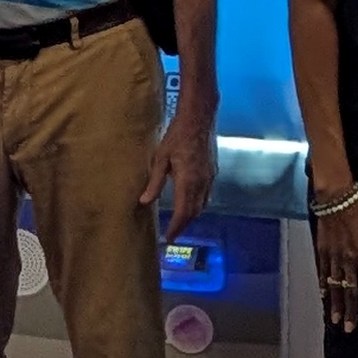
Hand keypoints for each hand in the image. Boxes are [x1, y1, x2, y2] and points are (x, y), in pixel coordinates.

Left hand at [143, 102, 216, 237]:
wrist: (200, 118)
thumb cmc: (177, 135)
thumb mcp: (161, 158)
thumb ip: (154, 182)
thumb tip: (144, 202)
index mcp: (188, 181)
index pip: (183, 212)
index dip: (176, 228)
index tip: (168, 239)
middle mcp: (202, 183)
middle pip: (194, 212)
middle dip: (184, 226)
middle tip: (173, 235)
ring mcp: (210, 178)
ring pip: (202, 204)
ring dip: (191, 216)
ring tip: (179, 222)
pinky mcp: (213, 172)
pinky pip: (206, 195)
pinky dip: (198, 204)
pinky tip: (189, 203)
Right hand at [313, 190, 357, 330]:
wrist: (335, 195)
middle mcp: (350, 260)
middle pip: (351, 291)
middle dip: (351, 312)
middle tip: (350, 329)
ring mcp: (335, 257)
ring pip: (336, 287)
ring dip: (336, 305)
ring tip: (336, 321)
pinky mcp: (323, 252)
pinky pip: (323, 273)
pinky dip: (324, 287)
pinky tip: (324, 298)